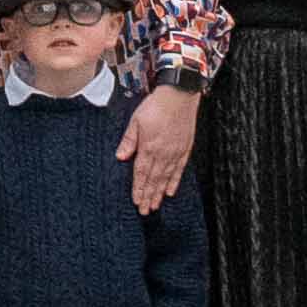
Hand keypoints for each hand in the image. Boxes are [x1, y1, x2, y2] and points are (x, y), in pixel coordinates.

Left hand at [122, 83, 202, 215]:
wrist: (179, 95)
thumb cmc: (156, 105)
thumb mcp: (136, 120)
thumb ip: (129, 141)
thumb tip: (121, 157)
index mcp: (149, 147)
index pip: (141, 173)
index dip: (138, 189)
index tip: (136, 202)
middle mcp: (163, 154)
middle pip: (154, 180)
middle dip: (148, 196)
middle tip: (145, 211)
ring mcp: (175, 152)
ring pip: (166, 178)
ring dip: (159, 193)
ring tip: (155, 206)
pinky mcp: (185, 149)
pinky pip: (179, 170)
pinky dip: (174, 182)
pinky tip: (170, 191)